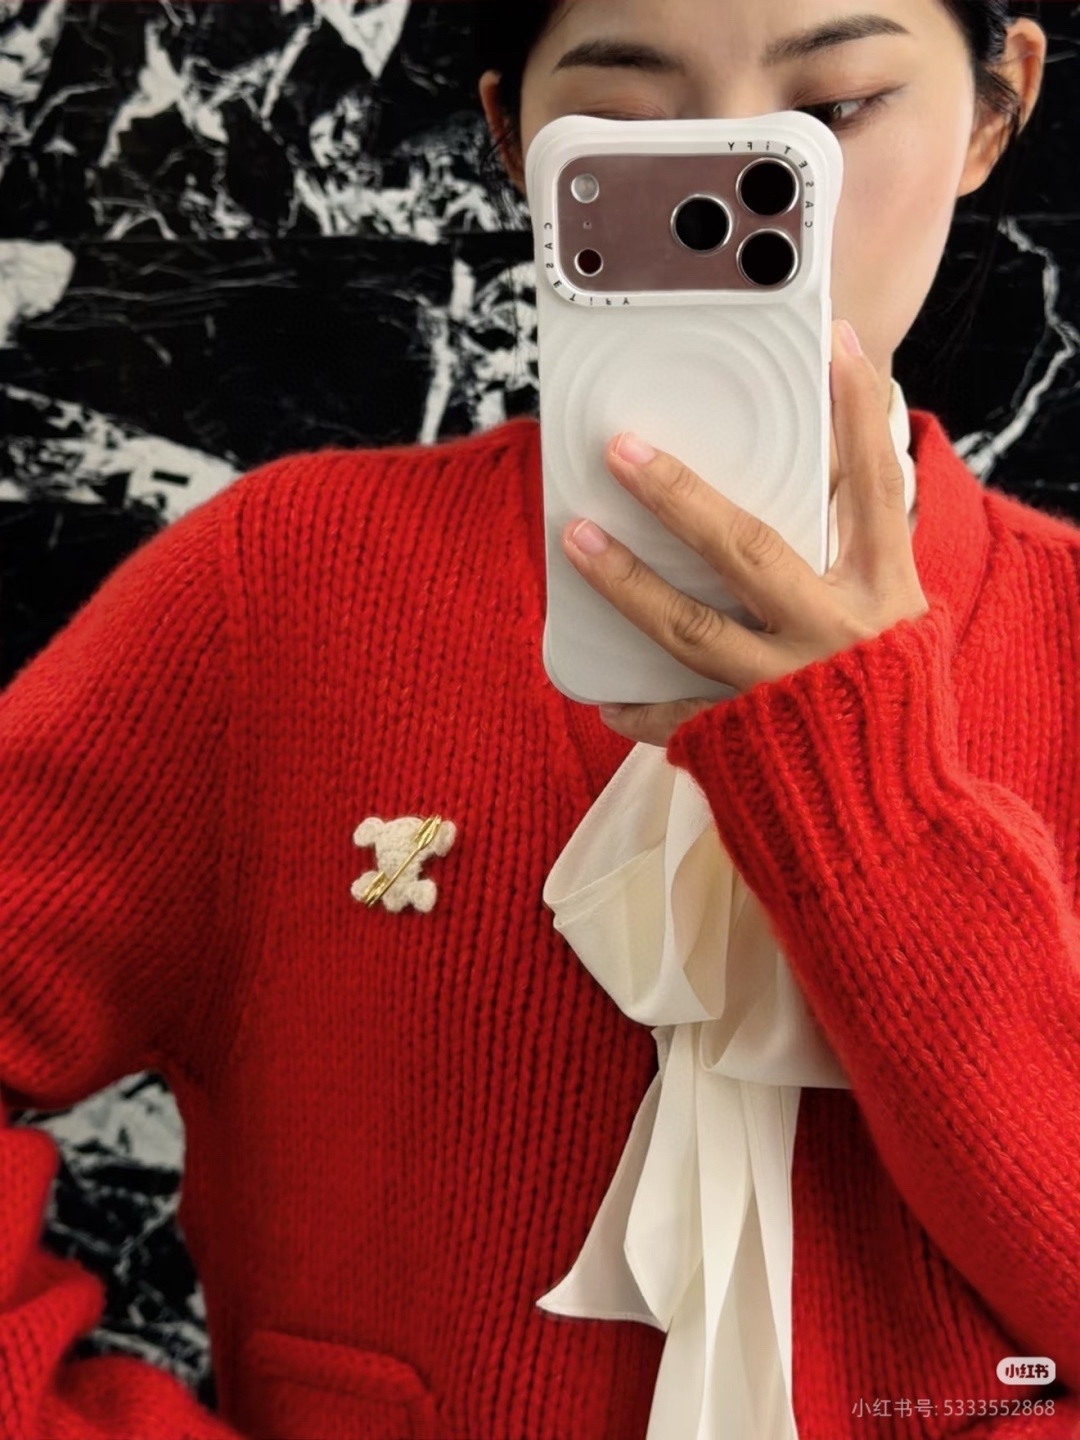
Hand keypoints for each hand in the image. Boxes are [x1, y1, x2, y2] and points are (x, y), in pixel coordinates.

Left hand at [562, 319, 929, 747]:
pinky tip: (599, 691)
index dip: (857, 412)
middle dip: (680, 494)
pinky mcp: (742, 740)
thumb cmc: (889, 712)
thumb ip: (856, 562)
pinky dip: (634, 705)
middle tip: (620, 449)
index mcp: (885, 596)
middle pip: (748, 549)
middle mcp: (834, 637)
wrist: (890, 823)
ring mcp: (782, 689)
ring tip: (576, 537)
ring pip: (691, 627)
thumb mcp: (895, 627)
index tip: (833, 343)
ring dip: (627, 578)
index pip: (874, 487)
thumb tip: (812, 482)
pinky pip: (673, 717)